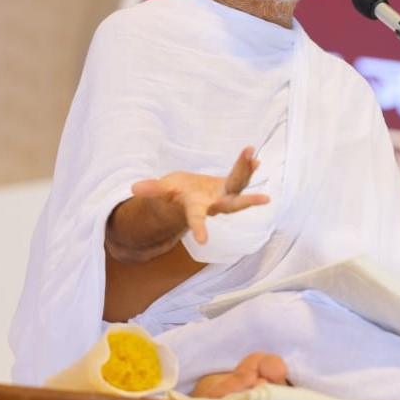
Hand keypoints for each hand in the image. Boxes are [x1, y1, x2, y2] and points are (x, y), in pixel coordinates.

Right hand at [130, 147, 270, 244]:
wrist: (184, 197)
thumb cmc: (170, 196)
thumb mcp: (160, 192)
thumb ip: (151, 190)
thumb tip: (134, 188)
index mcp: (194, 209)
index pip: (195, 220)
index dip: (198, 228)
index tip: (203, 241)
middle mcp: (213, 205)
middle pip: (232, 205)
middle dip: (247, 201)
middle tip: (265, 199)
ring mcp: (223, 196)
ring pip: (238, 185)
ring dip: (245, 172)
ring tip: (253, 158)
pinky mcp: (228, 185)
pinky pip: (240, 176)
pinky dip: (247, 167)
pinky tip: (255, 159)